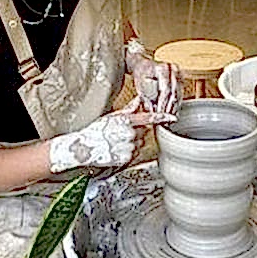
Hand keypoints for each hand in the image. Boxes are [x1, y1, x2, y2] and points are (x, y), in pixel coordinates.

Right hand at [48, 98, 176, 173]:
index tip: (172, 117)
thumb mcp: (112, 116)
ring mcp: (128, 147)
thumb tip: (140, 99)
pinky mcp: (126, 158)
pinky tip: (117, 149)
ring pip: (140, 143)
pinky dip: (129, 151)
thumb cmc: (96, 131)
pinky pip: (134, 153)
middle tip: (123, 133)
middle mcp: (129, 134)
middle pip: (144, 131)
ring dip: (134, 142)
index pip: (148, 118)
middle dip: (138, 131)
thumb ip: (129, 109)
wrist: (83, 148)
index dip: (162, 117)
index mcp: (125, 121)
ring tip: (118, 142)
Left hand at [126, 39, 181, 114]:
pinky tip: (172, 112)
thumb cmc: (141, 75)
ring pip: (179, 94)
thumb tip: (154, 112)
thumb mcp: (141, 86)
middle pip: (174, 93)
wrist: (145, 66)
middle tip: (164, 118)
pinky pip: (181, 93)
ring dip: (174, 108)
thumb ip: (148, 98)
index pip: (166, 90)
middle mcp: (173, 69)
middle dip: (169, 108)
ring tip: (169, 118)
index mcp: (162, 68)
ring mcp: (179, 73)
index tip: (159, 113)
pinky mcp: (181, 79)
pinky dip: (176, 104)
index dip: (163, 103)